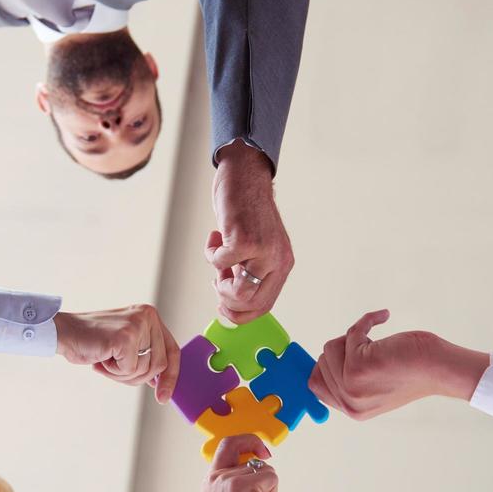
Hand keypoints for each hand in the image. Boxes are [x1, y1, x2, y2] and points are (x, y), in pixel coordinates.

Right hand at [54, 305, 180, 403]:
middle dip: (136, 376)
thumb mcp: (126, 345)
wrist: (64, 332)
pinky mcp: (126, 337)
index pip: (172, 350)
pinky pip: (129, 369)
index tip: (163, 398)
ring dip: (122, 374)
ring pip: (145, 370)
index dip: (170, 377)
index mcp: (150, 315)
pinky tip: (101, 358)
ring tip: (105, 360)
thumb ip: (146, 356)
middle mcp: (148, 315)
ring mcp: (137, 325)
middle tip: (114, 369)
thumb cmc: (92, 342)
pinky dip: (113, 371)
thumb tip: (161, 381)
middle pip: (159, 365)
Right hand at [195, 435, 276, 491]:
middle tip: (268, 468)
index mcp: (210, 480)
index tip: (260, 451)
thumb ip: (232, 487)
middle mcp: (217, 477)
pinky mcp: (243, 489)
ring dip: (267, 489)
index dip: (247, 440)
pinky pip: (271, 478)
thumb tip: (257, 472)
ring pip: (265, 469)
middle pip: (249, 451)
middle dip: (262, 456)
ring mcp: (229, 481)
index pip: (227, 444)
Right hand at [206, 141, 293, 323]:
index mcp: (283, 264)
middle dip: (226, 301)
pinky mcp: (244, 240)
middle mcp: (277, 260)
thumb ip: (251, 271)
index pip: (264, 306)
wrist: (245, 176)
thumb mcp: (258, 246)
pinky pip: (219, 263)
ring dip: (219, 282)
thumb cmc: (246, 211)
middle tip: (217, 282)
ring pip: (238, 293)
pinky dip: (210, 253)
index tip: (223, 308)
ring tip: (218, 261)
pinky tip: (215, 236)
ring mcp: (263, 251)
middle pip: (251, 304)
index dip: (240, 315)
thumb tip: (232, 302)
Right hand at [308, 311, 490, 420]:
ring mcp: (351, 385)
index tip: (338, 349)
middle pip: (322, 361)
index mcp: (353, 409)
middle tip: (369, 345)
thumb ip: (350, 381)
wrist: (440, 369)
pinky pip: (350, 333)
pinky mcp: (357, 366)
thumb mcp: (376, 385)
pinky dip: (367, 320)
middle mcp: (349, 402)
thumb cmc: (415, 371)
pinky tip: (383, 317)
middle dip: (344, 346)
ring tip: (377, 340)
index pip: (315, 385)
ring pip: (331, 346)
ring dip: (354, 336)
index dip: (324, 364)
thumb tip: (324, 358)